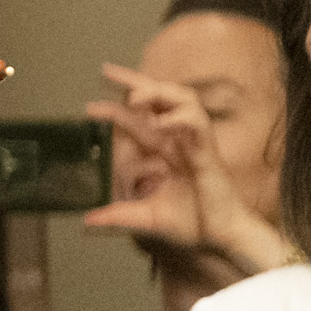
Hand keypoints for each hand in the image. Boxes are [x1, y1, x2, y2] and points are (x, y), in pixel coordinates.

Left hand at [84, 65, 298, 289]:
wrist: (224, 238)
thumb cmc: (195, 225)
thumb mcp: (147, 218)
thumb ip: (118, 215)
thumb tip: (86, 221)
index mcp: (168, 152)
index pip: (142, 119)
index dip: (118, 106)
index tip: (91, 103)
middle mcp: (182, 143)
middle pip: (162, 100)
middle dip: (136, 82)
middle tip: (106, 72)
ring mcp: (198, 145)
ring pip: (185, 102)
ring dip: (159, 93)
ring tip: (133, 98)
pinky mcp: (210, 155)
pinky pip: (198, 126)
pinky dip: (179, 119)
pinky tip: (160, 123)